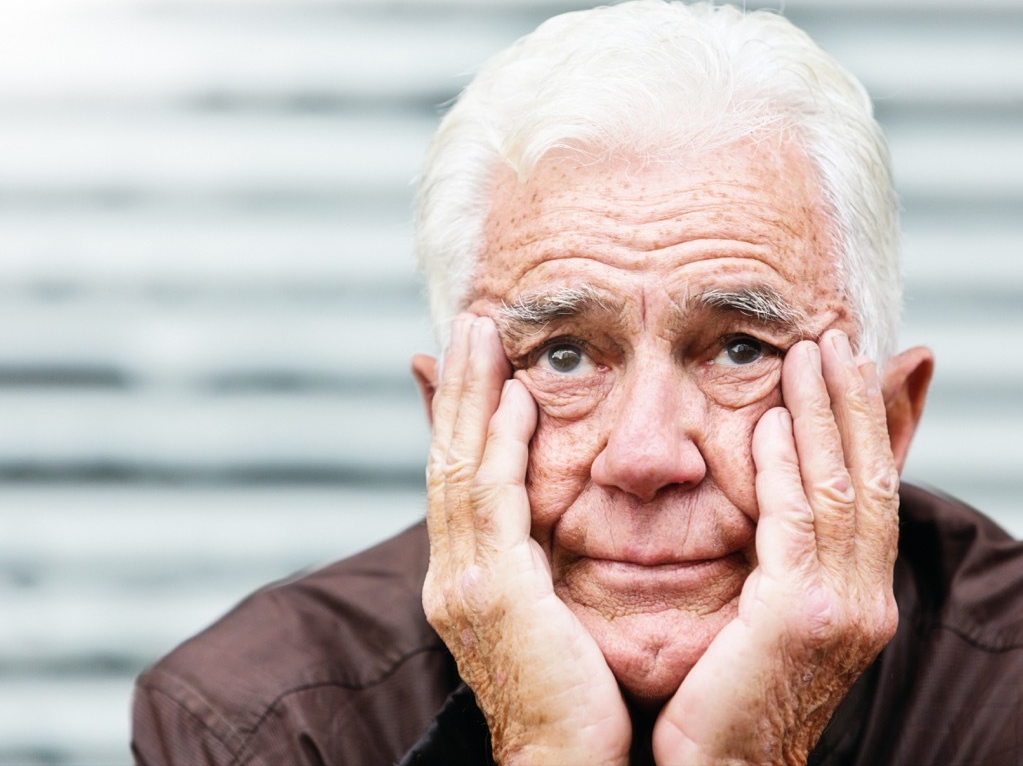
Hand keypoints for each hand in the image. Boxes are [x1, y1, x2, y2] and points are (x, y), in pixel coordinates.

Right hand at [422, 314, 631, 765]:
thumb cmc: (575, 699)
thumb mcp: (556, 613)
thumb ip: (548, 554)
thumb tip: (555, 511)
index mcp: (468, 577)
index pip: (459, 477)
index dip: (461, 414)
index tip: (477, 357)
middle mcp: (452, 574)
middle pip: (446, 459)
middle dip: (455, 389)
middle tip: (470, 324)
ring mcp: (463, 582)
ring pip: (457, 467)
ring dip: (468, 397)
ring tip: (480, 335)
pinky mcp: (490, 593)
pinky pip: (491, 500)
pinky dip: (497, 443)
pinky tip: (513, 397)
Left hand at [652, 329, 899, 764]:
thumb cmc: (730, 695)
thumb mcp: (767, 611)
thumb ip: (783, 543)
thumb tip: (785, 474)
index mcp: (862, 595)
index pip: (873, 488)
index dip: (867, 421)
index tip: (850, 360)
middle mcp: (867, 598)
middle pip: (870, 476)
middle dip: (857, 402)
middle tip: (837, 335)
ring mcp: (843, 609)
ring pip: (840, 488)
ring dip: (827, 414)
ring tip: (811, 353)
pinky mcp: (800, 617)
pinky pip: (795, 524)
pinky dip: (788, 468)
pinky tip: (773, 423)